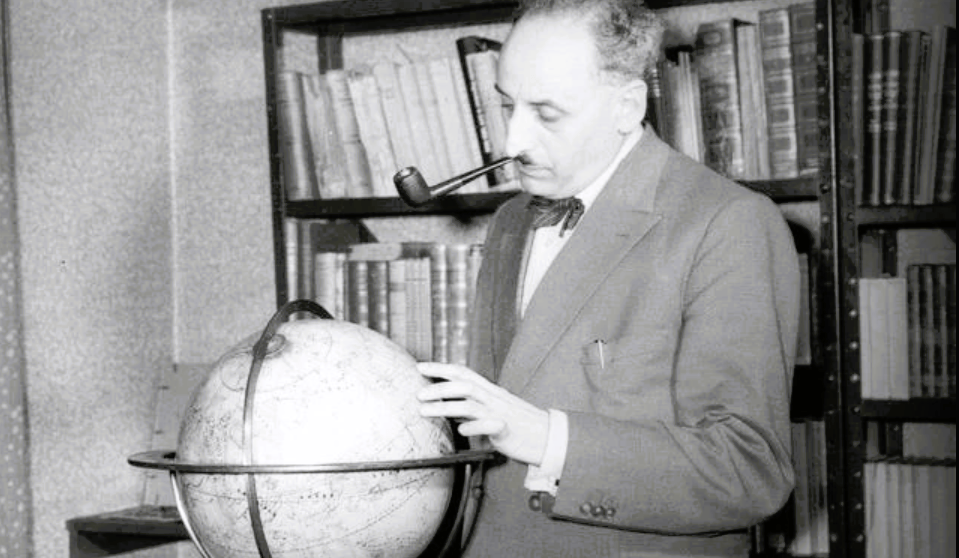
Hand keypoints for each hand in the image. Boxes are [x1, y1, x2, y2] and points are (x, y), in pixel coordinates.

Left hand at [417, 362, 549, 465]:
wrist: (549, 437)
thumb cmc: (518, 426)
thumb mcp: (493, 411)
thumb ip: (472, 408)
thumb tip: (447, 409)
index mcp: (490, 391)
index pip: (463, 373)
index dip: (440, 368)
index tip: (419, 366)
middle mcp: (494, 398)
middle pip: (464, 385)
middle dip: (438, 386)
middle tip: (418, 393)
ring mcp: (501, 413)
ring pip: (470, 404)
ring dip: (445, 406)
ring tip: (424, 411)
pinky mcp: (507, 430)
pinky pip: (490, 425)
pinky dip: (473, 427)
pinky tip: (461, 430)